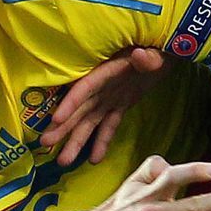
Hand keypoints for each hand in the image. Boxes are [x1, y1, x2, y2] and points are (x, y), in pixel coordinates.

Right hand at [44, 47, 165, 166]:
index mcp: (107, 72)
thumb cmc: (157, 49)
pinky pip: (110, 126)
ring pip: (90, 123)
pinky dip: (102, 142)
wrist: (164, 54)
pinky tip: (94, 160)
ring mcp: (110, 98)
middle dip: (63, 127)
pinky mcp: (120, 106)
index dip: (70, 103)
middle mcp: (103, 88)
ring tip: (63, 161)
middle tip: (45, 143)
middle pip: (80, 110)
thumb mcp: (154, 53)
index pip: (84, 89)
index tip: (56, 119)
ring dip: (77, 141)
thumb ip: (148, 58)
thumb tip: (140, 55)